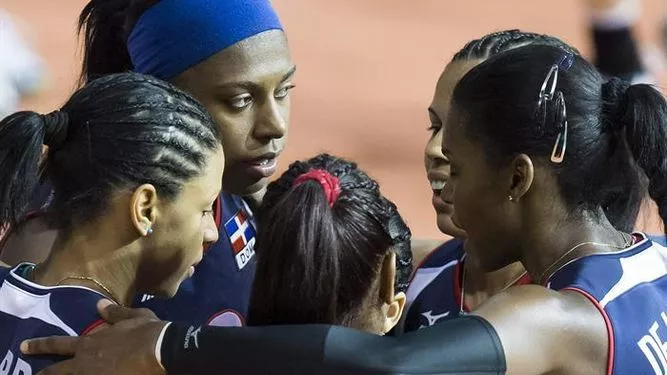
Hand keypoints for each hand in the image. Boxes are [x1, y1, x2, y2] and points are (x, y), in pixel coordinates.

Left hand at [21, 299, 167, 374]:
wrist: (161, 350)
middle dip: (43, 372)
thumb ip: (115, 312)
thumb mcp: (134, 316)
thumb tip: (99, 305)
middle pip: (56, 371)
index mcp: (91, 342)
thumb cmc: (148, 331)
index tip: (24, 347)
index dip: (40, 345)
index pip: (58, 343)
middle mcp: (86, 361)